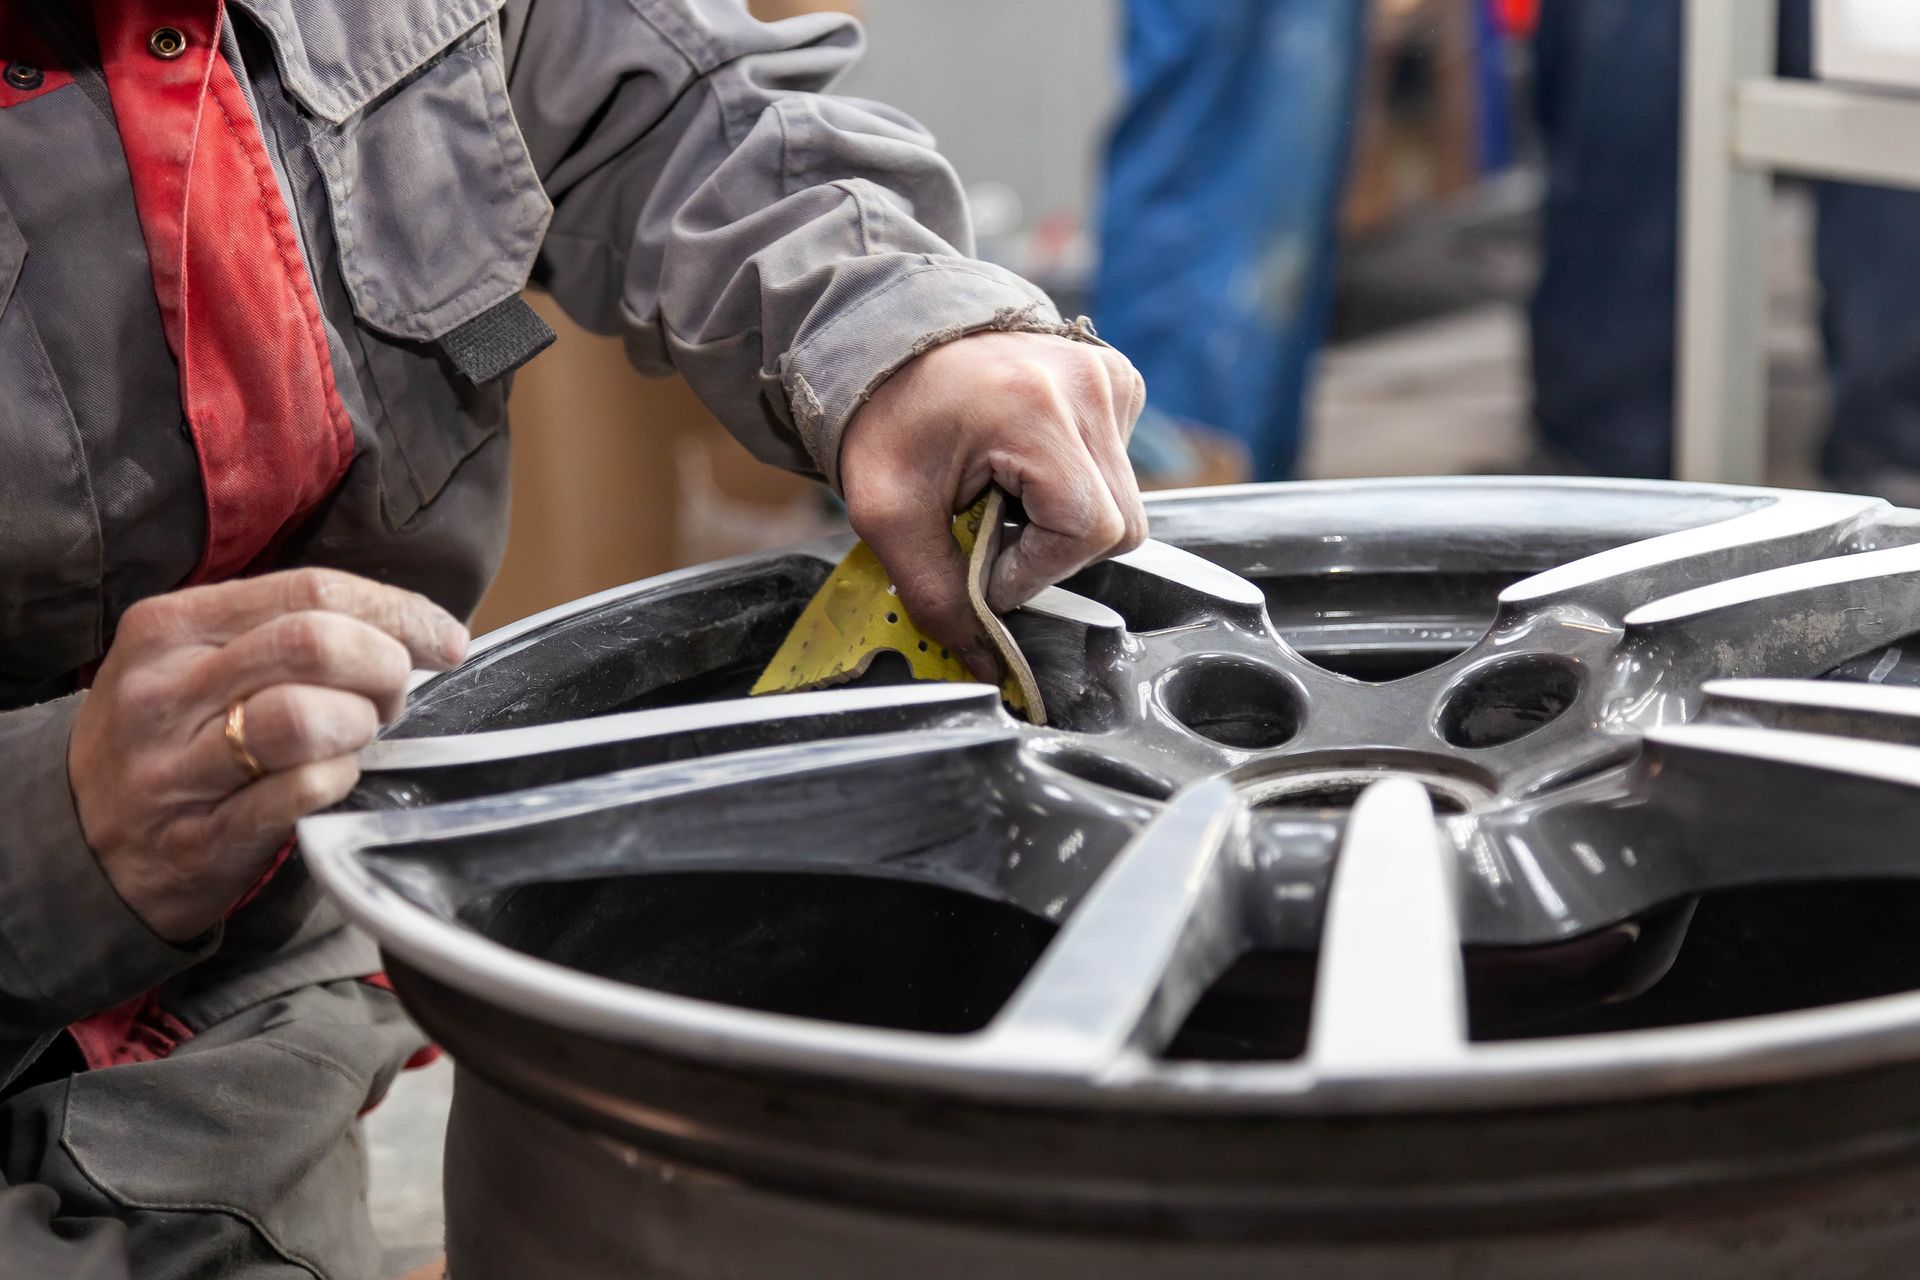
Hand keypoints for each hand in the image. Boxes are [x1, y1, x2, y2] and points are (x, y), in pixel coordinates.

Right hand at [68, 569, 468, 942]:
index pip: (311, 590)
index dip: (397, 611)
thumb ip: (283, 631)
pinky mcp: (200, 837)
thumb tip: (407, 625)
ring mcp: (176, 768)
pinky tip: (333, 779)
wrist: (81, 844)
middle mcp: (166, 690)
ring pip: (305, 718)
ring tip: (357, 737)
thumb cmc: (170, 738)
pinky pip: (299, 793)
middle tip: (392, 696)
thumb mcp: (195, 661)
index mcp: (171, 626)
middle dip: (384, 667)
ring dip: (360, 726)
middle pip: (315, 644)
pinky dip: (338, 781)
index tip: (443, 639)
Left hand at [838, 330, 1147, 680]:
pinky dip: (1079, 485)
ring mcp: (1108, 378)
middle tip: (993, 535)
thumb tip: (984, 661)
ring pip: (1127, 503)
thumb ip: (936, 595)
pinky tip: (1029, 468)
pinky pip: (1120, 467)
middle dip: (1054, 552)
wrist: (888, 343)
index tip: (986, 566)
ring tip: (1006, 496)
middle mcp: (1087, 386)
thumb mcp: (889, 516)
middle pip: (1119, 526)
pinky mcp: (1116, 380)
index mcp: (1033, 410)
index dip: (1037, 570)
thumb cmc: (885, 418)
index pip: (1084, 531)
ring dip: (1068, 522)